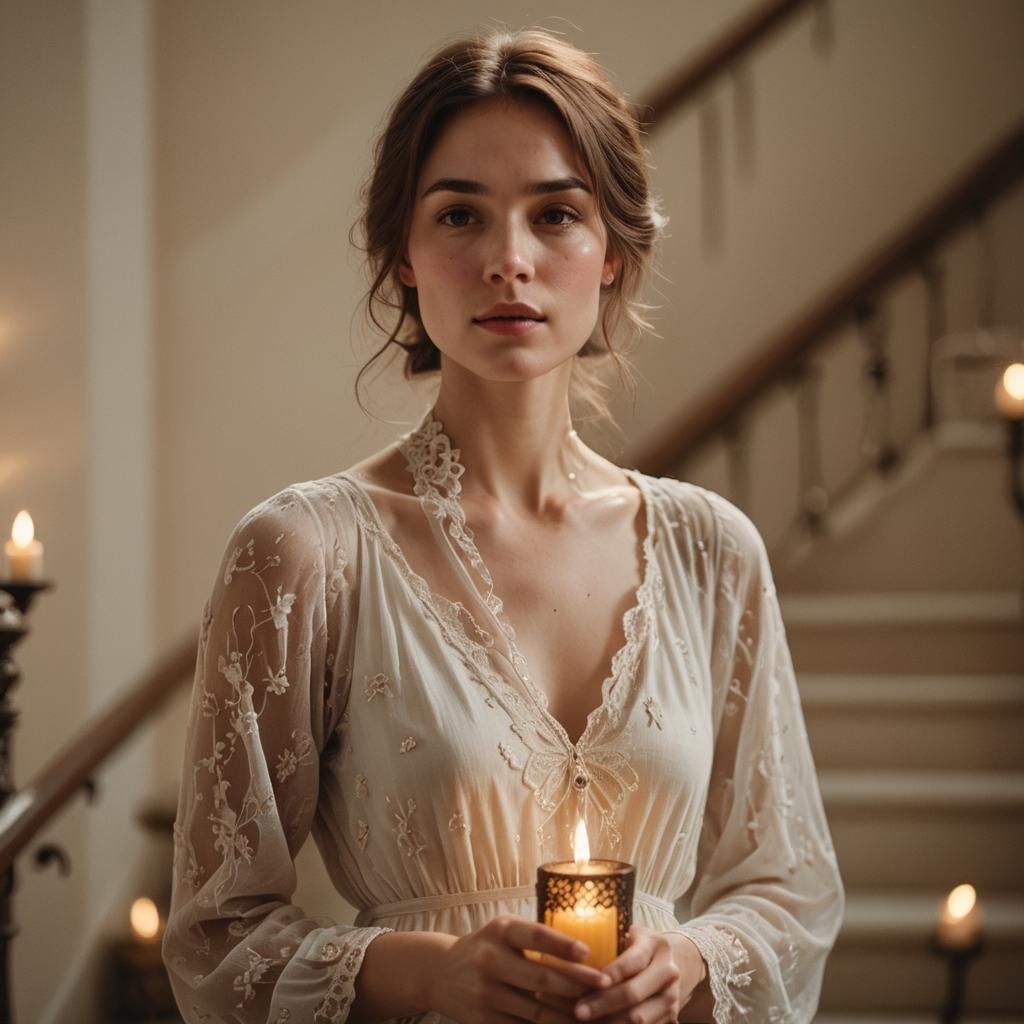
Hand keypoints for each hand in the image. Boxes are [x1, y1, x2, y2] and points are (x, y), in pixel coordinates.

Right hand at [426, 914, 611, 1023]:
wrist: (438, 973)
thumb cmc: (483, 947)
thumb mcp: (502, 931)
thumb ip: (532, 937)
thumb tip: (583, 950)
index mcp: (499, 931)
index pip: (536, 936)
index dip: (563, 945)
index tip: (589, 953)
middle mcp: (491, 960)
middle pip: (541, 977)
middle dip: (577, 984)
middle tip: (605, 985)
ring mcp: (487, 994)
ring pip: (538, 1010)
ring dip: (569, 1013)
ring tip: (595, 1011)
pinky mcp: (485, 1021)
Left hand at [549, 926, 705, 1023]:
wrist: (667, 964)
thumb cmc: (636, 945)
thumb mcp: (629, 934)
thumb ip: (608, 939)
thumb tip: (569, 950)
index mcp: (657, 946)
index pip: (632, 961)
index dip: (609, 973)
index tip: (584, 982)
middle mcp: (669, 972)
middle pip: (634, 994)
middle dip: (603, 1004)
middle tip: (578, 1011)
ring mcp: (671, 999)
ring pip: (638, 1019)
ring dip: (608, 1022)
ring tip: (581, 1020)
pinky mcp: (669, 1018)